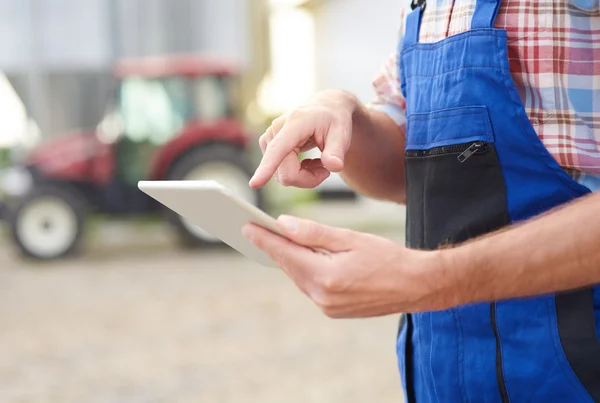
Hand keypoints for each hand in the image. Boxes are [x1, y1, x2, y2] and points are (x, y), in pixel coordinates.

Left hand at [242, 216, 455, 317]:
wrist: (416, 286)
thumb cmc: (387, 257)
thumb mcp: (350, 239)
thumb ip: (315, 233)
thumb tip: (284, 225)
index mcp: (326, 277)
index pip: (285, 253)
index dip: (264, 238)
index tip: (246, 225)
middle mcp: (322, 296)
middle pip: (289, 267)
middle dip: (272, 247)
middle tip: (253, 229)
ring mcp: (328, 307)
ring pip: (299, 277)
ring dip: (288, 259)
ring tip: (273, 240)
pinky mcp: (334, 311)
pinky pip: (310, 287)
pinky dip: (304, 271)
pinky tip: (300, 258)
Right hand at [249, 90, 359, 188]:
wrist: (326, 109)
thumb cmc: (335, 120)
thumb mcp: (342, 133)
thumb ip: (337, 151)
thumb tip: (334, 167)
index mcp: (294, 124)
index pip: (278, 150)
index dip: (267, 168)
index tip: (254, 184)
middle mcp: (276, 131)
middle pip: (286, 174)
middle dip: (308, 179)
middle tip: (327, 168)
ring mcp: (269, 140)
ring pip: (283, 176)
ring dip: (304, 176)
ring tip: (319, 162)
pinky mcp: (268, 147)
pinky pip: (281, 173)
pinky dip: (298, 173)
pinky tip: (309, 162)